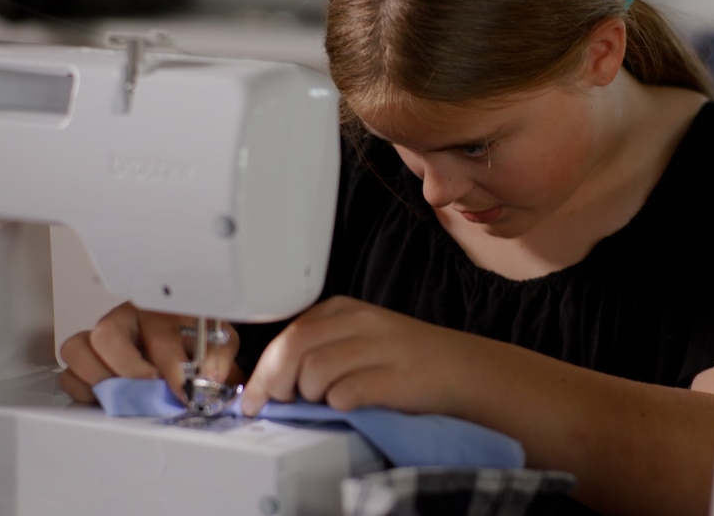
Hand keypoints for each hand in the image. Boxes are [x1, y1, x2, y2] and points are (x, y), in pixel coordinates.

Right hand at [59, 302, 240, 403]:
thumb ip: (217, 359)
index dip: (172, 369)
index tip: (184, 392)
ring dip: (101, 379)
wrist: (191, 343)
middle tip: (148, 388)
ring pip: (77, 350)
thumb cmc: (199, 340)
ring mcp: (100, 337)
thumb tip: (209, 377)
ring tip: (127, 395)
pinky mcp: (86, 358)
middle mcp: (125, 318)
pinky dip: (85, 391)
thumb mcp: (218, 343)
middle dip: (128, 369)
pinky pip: (69, 375)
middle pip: (106, 334)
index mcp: (160, 310)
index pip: (159, 337)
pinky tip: (110, 398)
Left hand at [240, 296, 478, 416]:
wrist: (458, 367)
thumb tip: (271, 380)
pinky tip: (352, 403)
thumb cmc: (402, 357)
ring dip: (313, 396)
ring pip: (315, 372)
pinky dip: (340, 404)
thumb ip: (318, 346)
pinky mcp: (394, 376)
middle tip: (283, 402)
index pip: (288, 334)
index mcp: (343, 308)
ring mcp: (378, 347)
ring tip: (329, 399)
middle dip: (277, 383)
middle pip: (294, 349)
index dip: (264, 370)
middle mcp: (359, 320)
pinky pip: (345, 394)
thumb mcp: (358, 335)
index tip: (255, 397)